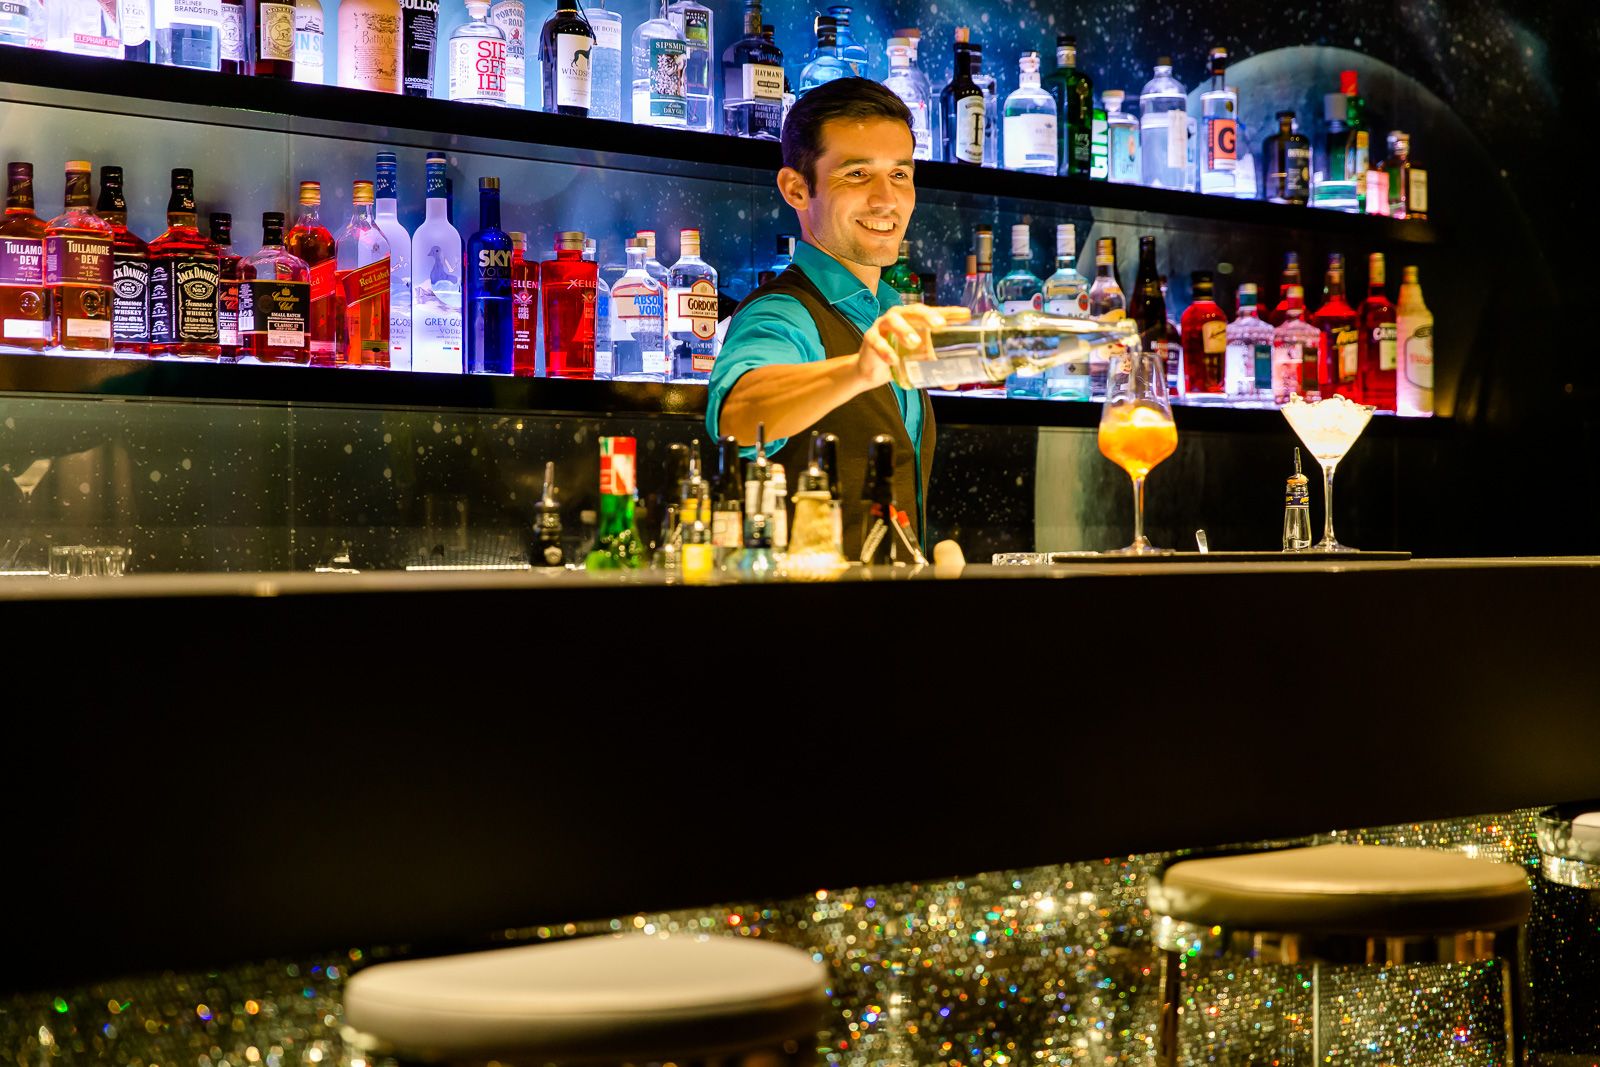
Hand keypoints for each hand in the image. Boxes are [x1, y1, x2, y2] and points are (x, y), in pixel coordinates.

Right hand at [854, 305, 970, 390]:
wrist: (872, 370)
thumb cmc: (899, 358)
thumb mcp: (919, 362)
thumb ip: (935, 370)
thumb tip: (954, 384)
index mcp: (915, 319)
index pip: (934, 312)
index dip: (950, 312)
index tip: (965, 314)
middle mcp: (901, 317)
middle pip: (914, 310)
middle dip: (928, 315)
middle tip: (940, 325)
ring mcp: (883, 325)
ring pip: (893, 321)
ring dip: (904, 330)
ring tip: (914, 343)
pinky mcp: (870, 337)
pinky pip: (876, 341)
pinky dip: (884, 350)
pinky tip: (893, 360)